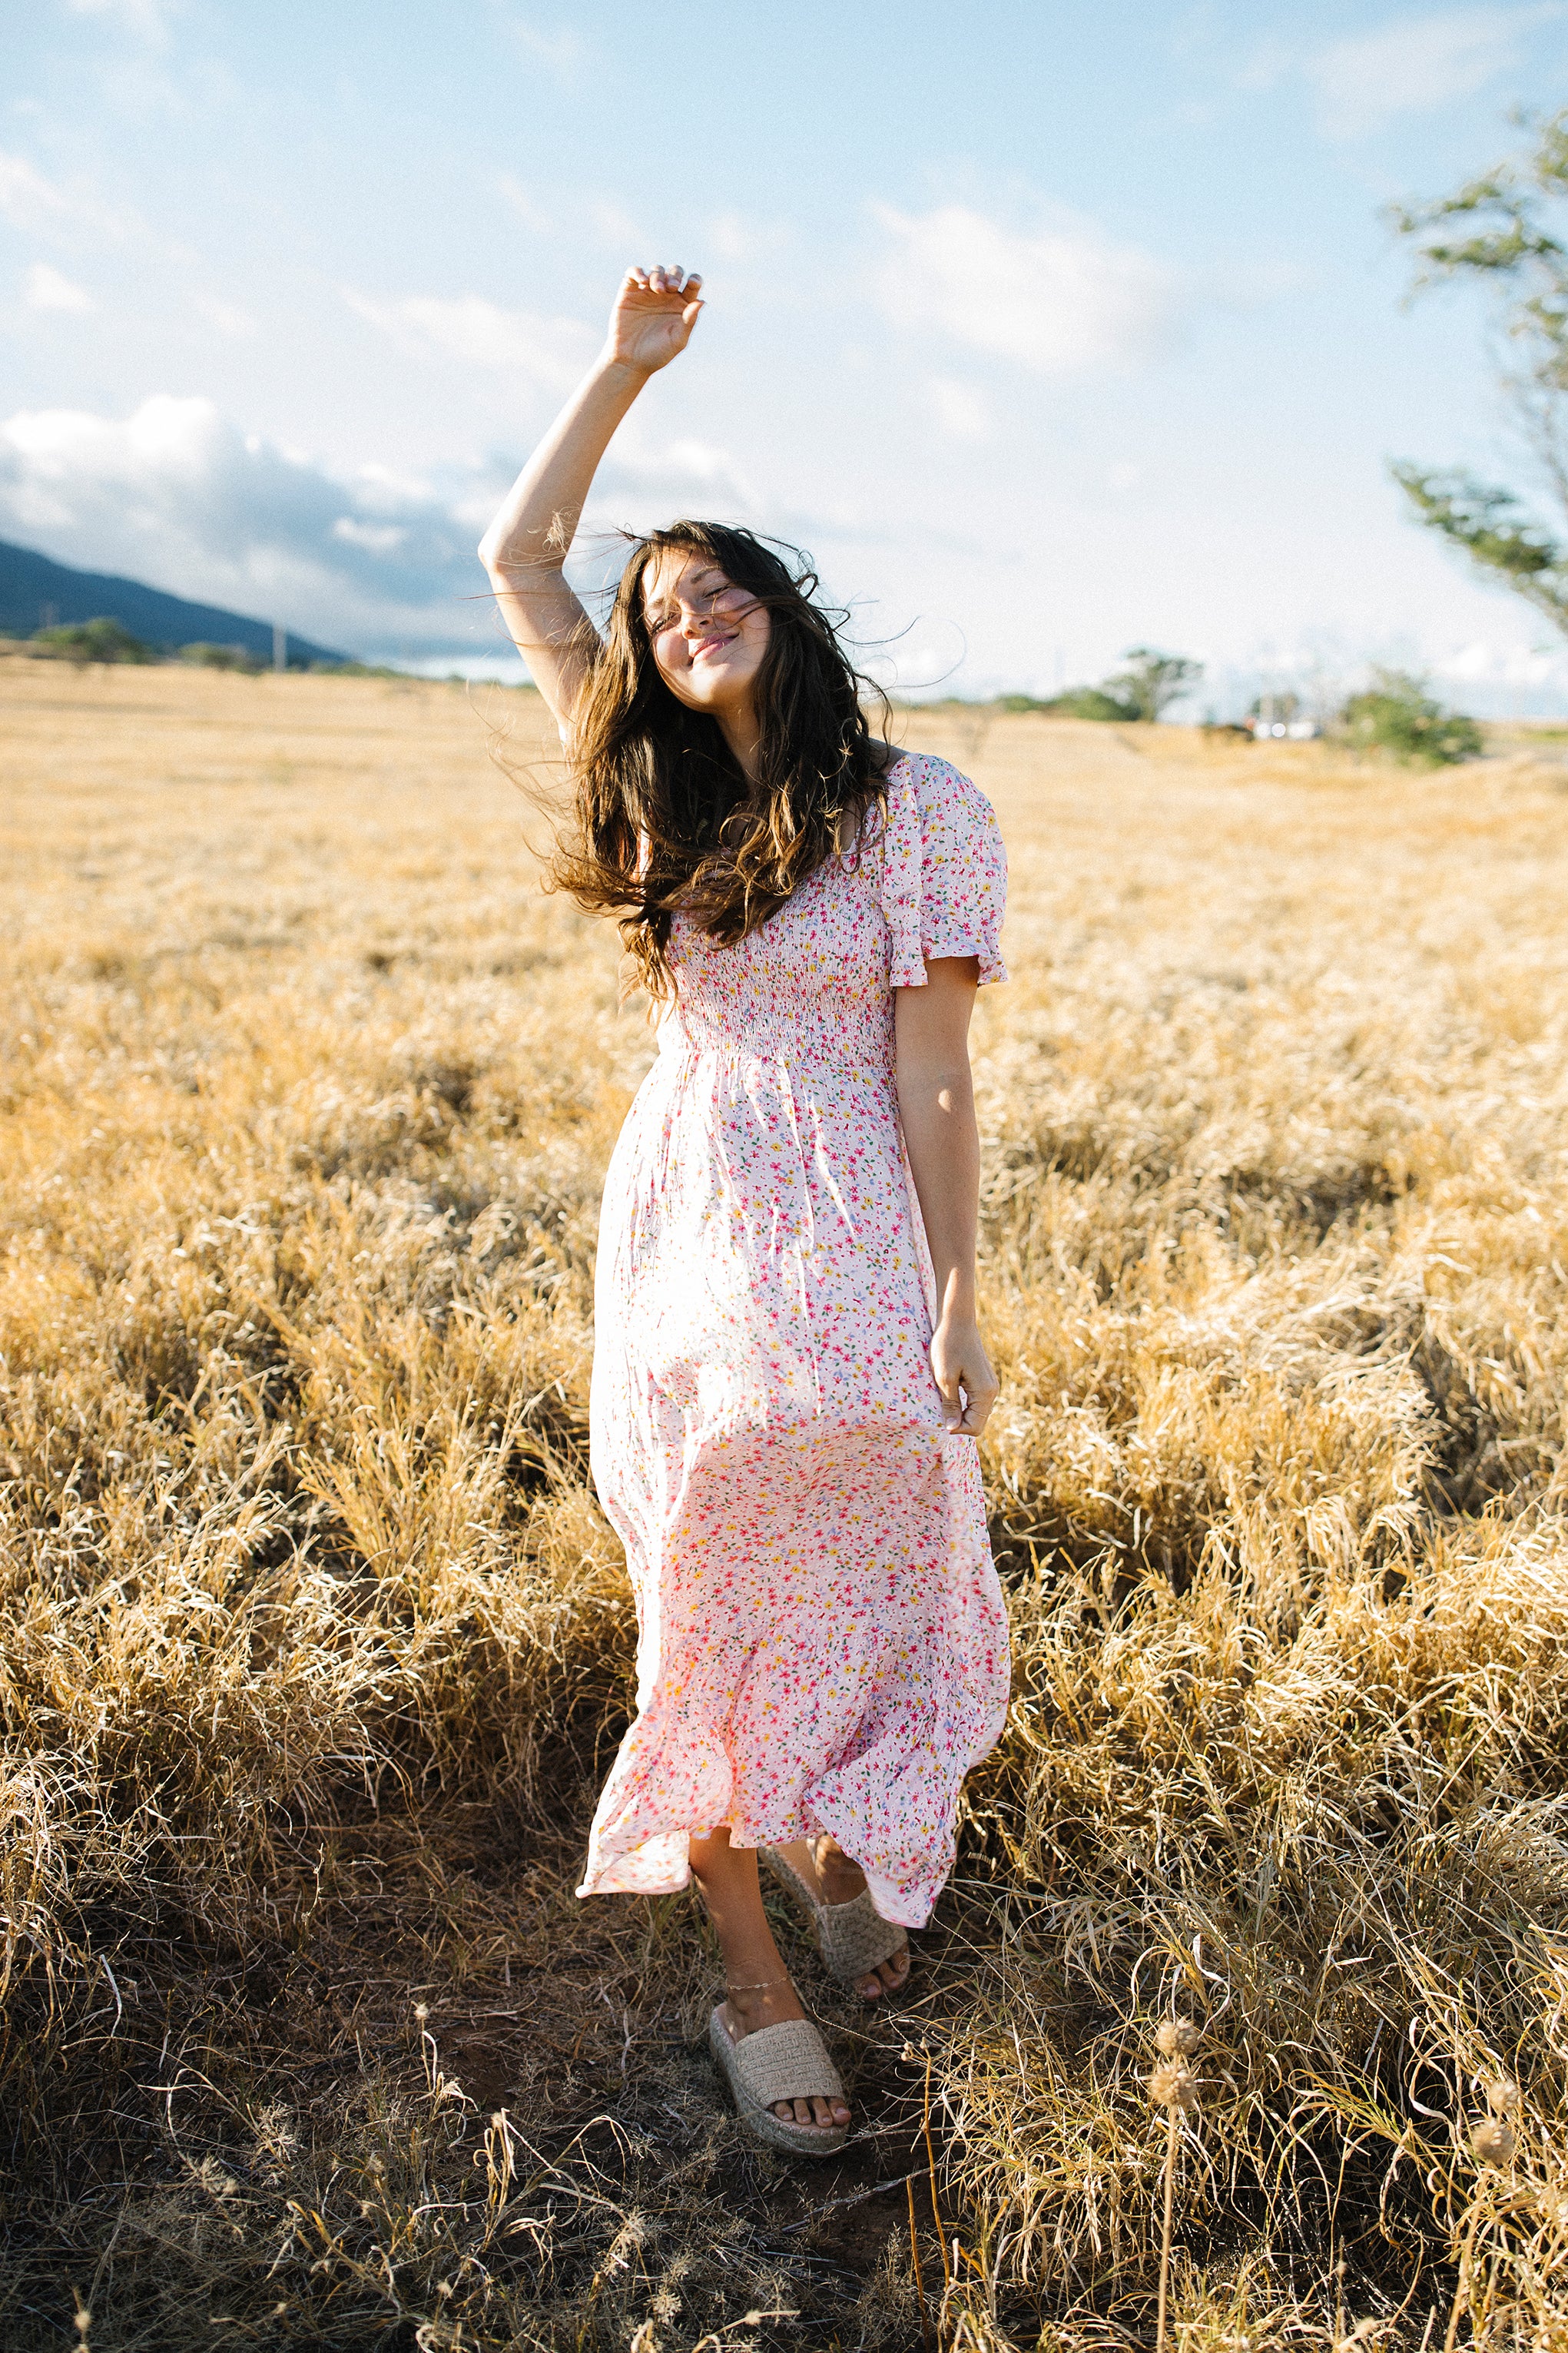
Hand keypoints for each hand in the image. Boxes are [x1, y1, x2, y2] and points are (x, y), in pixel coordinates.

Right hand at [606, 265, 703, 376]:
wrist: (630, 361)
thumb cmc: (657, 354)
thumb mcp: (677, 340)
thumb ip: (689, 321)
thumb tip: (702, 301)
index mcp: (681, 305)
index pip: (692, 284)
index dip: (694, 279)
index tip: (691, 284)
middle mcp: (666, 296)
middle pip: (675, 272)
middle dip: (675, 275)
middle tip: (672, 287)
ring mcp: (647, 292)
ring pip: (657, 270)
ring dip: (659, 275)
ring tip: (657, 290)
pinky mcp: (629, 292)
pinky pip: (634, 272)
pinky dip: (638, 272)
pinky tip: (643, 281)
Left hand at [930, 1312, 998, 1437]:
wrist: (956, 1320)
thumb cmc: (947, 1346)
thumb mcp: (944, 1378)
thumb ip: (950, 1405)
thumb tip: (952, 1429)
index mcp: (985, 1392)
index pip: (975, 1427)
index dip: (957, 1429)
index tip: (939, 1417)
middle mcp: (992, 1391)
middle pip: (977, 1422)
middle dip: (958, 1422)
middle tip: (938, 1410)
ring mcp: (989, 1385)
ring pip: (976, 1413)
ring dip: (959, 1413)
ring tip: (941, 1401)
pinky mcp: (983, 1380)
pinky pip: (974, 1402)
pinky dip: (961, 1404)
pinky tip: (948, 1395)